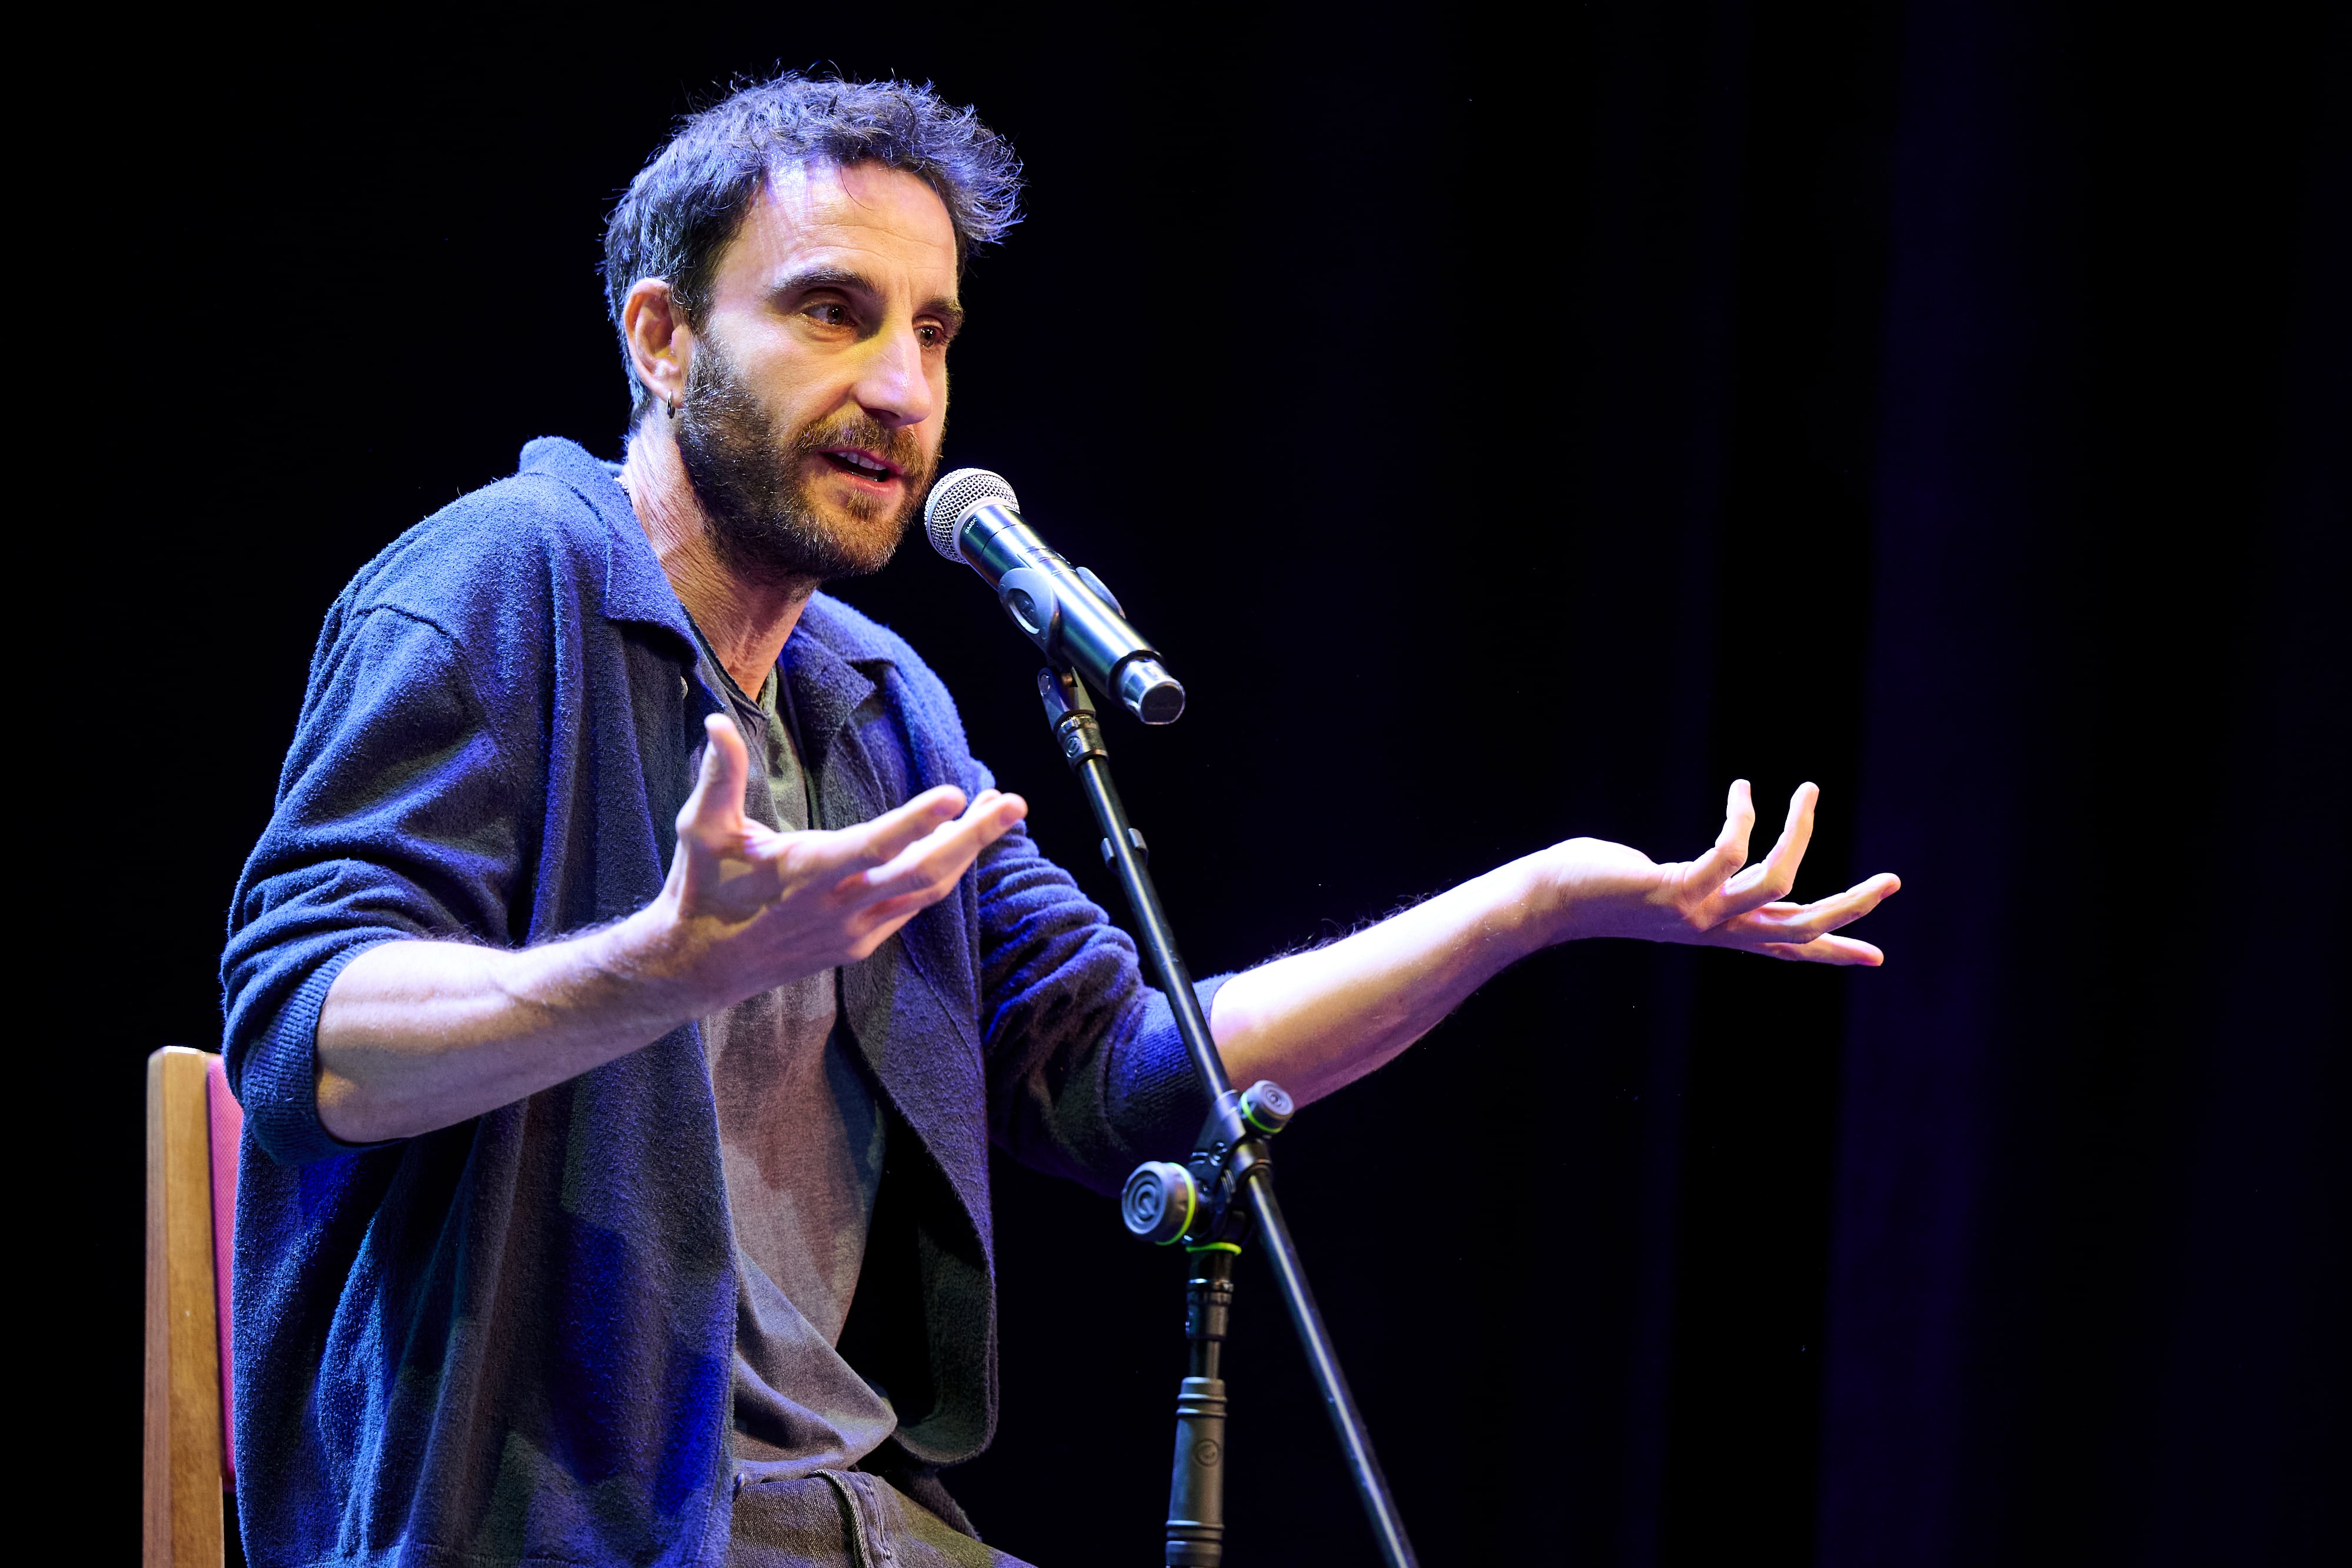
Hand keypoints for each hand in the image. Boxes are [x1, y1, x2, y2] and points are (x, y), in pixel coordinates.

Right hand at [650, 712, 1027, 1005]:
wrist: (699, 967)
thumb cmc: (701, 890)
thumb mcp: (701, 829)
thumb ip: (719, 775)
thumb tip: (718, 720)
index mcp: (806, 873)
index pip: (872, 846)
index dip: (916, 823)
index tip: (956, 796)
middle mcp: (840, 905)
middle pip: (924, 874)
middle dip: (974, 837)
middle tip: (1013, 802)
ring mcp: (855, 930)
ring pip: (927, 891)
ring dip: (966, 851)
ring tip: (996, 810)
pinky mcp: (860, 944)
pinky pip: (912, 906)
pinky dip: (940, 875)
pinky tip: (957, 846)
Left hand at [1538, 780, 1898, 964]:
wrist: (1547, 900)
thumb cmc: (1597, 886)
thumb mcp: (1666, 886)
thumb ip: (1702, 882)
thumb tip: (1719, 866)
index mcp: (1717, 931)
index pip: (1786, 947)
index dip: (1832, 950)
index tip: (1876, 956)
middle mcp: (1714, 929)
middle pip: (1799, 929)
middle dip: (1850, 907)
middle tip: (1893, 880)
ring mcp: (1697, 913)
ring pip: (1778, 887)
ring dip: (1799, 833)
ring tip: (1809, 788)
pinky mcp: (1675, 891)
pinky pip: (1730, 853)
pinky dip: (1743, 816)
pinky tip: (1743, 790)